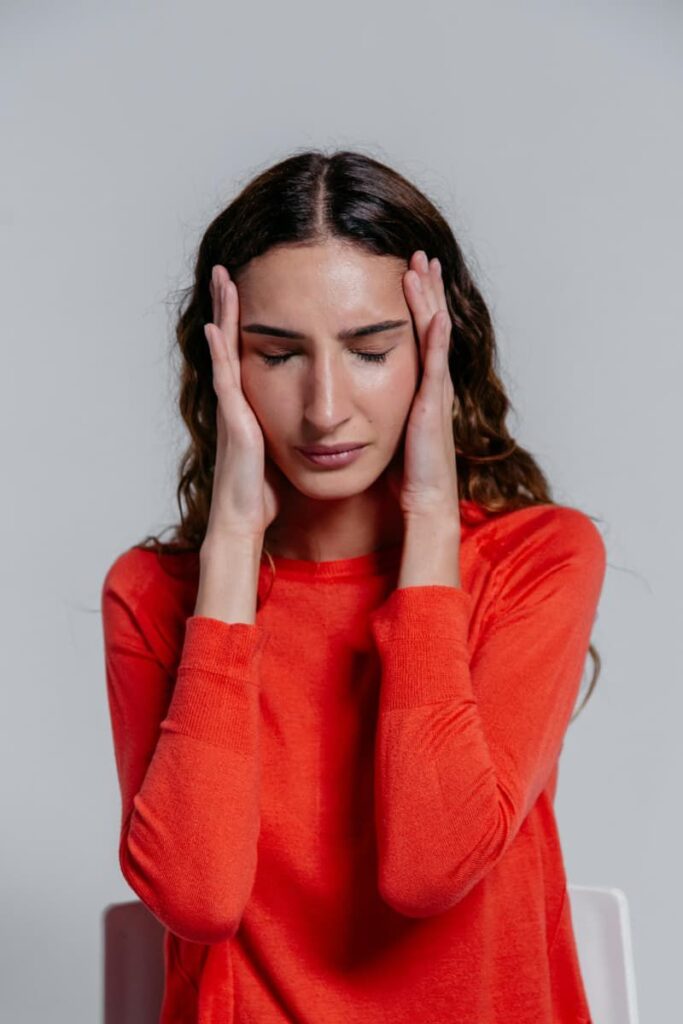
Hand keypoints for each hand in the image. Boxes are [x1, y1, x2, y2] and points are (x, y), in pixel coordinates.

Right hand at [203, 265, 284, 539]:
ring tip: (221, 278)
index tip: (249, 286)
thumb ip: (289, 428)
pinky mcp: (234, 421)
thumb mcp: (283, 448)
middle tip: (227, 268)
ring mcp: (232, 408)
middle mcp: (238, 399)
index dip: (247, 319)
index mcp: (251, 402)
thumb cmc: (264, 491)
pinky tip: (216, 326)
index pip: (250, 350)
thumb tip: (315, 418)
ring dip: (222, 313)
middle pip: (232, 340)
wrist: (246, 519)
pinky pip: (226, 380)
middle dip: (229, 304)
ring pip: (225, 350)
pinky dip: (220, 352)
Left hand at [386, 250, 460, 525]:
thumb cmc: (404, 473)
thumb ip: (375, 406)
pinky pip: (435, 365)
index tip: (404, 273)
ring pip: (435, 336)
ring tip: (423, 267)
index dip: (413, 304)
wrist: (422, 501)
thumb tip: (352, 395)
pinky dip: (435, 338)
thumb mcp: (386, 428)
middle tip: (418, 254)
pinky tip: (435, 314)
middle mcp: (431, 384)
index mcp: (417, 387)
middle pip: (430, 325)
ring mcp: (435, 393)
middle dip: (426, 289)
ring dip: (430, 301)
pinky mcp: (432, 408)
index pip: (416, 334)